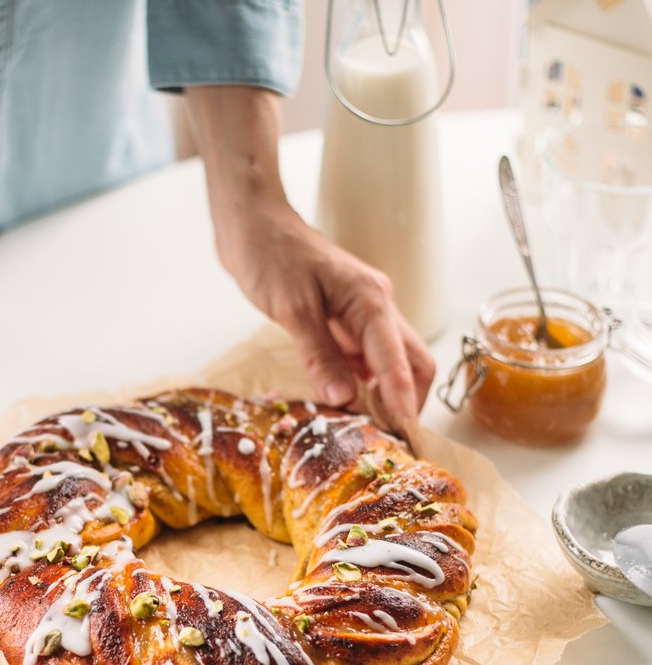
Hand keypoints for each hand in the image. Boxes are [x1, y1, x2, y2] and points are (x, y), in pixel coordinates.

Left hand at [216, 198, 434, 432]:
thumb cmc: (270, 254)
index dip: (404, 403)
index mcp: (370, 302)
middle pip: (412, 363)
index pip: (401, 363)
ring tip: (367, 432)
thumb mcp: (292, 307)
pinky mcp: (342, 320)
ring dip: (384, 396)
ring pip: (390, 363)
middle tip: (391, 442)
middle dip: (407, 403)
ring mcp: (361, 314)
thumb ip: (318, 352)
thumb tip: (343, 398)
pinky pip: (363, 359)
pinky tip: (344, 405)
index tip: (405, 440)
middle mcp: (376, 308)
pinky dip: (361, 384)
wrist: (252, 222)